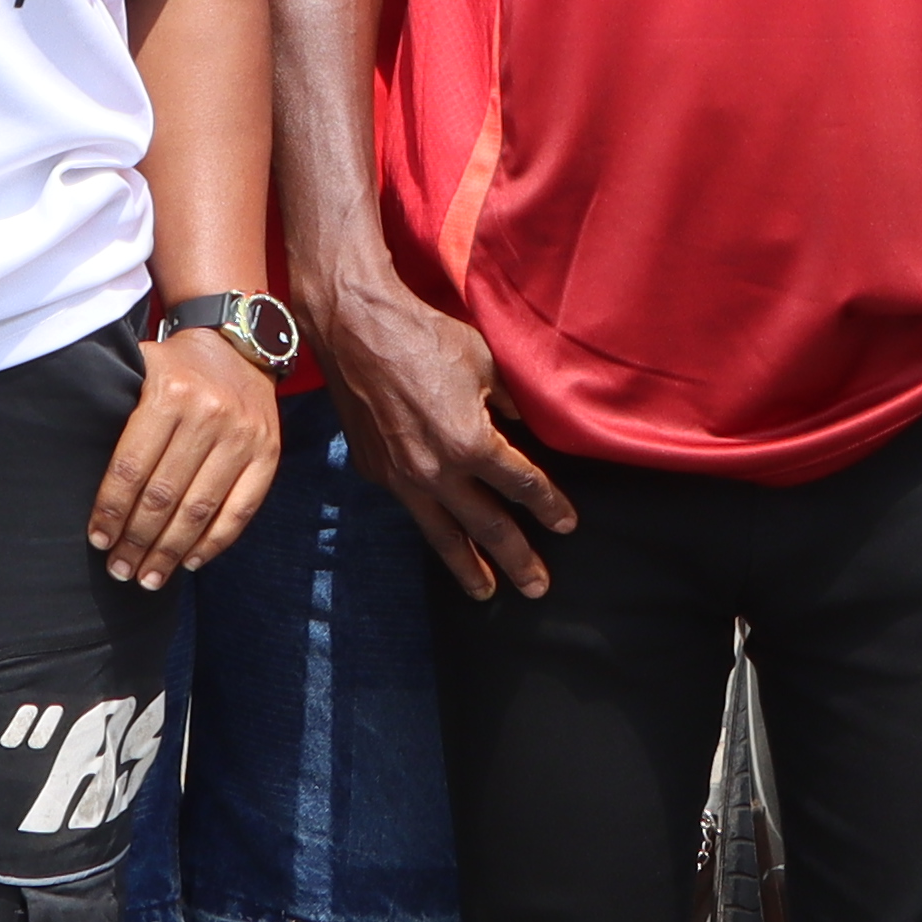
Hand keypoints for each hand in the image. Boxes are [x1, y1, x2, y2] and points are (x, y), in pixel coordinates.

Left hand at [93, 329, 286, 582]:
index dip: (112, 511)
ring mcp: (243, 437)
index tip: (98, 540)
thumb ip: (112, 409)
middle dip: (137, 541)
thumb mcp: (138, 369)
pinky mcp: (269, 453)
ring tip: (148, 578)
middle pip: (164, 496)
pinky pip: (240, 510)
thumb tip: (67, 469)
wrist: (238, 345)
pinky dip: (214, 543)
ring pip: (200, 510)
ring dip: (170, 553)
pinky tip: (189, 563)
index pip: (132, 468)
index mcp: (169, 394)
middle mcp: (209, 415)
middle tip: (119, 571)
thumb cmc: (173, 368)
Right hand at [318, 259, 571, 597]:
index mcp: (473, 444)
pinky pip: (411, 506)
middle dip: (517, 560)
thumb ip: (511, 402)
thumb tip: (526, 426)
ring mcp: (402, 477)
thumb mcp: (486, 363)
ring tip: (487, 591)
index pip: (523, 486)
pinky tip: (442, 534)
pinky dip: (431, 523)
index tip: (566, 525)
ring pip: (442, 534)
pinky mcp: (376, 471)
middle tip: (537, 588)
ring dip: (468, 567)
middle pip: (488, 528)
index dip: (549, 507)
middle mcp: (438, 471)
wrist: (356, 330)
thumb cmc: (425, 337)